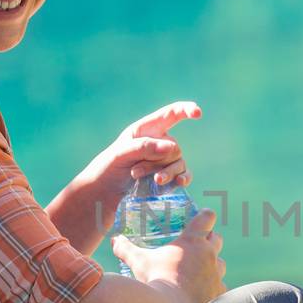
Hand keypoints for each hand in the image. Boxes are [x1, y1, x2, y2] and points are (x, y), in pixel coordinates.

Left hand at [77, 101, 200, 216]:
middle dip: (156, 161)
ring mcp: (166, 160)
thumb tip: (171, 147)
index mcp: (148, 129)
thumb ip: (144, 148)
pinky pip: (183, 175)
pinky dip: (183, 178)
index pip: (172, 114)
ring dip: (164, 173)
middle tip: (134, 171)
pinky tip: (181, 182)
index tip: (197, 113)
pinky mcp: (169, 178)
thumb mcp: (120, 153)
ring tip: (148, 181)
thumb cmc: (109, 167)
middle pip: (173, 148)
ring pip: (178, 163)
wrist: (105, 192)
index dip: (186, 110)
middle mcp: (160, 142)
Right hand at [111, 207, 226, 302]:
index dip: (206, 215)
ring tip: (201, 269)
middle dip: (210, 239)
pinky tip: (203, 291)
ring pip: (221, 263)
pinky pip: (220, 286)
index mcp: (192, 241)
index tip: (203, 217)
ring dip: (213, 263)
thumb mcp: (138, 262)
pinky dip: (213, 287)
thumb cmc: (154, 281)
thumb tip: (114, 240)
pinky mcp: (217, 292)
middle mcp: (209, 254)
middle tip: (198, 244)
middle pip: (217, 238)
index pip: (207, 217)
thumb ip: (126, 249)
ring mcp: (216, 274)